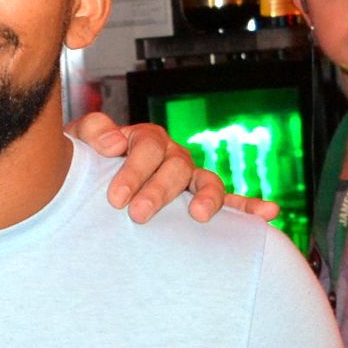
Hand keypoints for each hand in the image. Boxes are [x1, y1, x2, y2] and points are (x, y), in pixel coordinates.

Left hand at [75, 114, 288, 223]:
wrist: (84, 185)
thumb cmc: (83, 164)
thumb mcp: (79, 143)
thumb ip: (92, 133)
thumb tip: (114, 142)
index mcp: (144, 139)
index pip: (147, 146)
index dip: (133, 167)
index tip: (114, 194)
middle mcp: (171, 156)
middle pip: (175, 165)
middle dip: (158, 189)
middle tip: (137, 213)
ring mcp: (188, 178)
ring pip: (205, 181)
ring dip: (206, 198)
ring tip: (199, 215)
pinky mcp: (200, 201)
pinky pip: (230, 202)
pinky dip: (248, 207)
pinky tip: (269, 213)